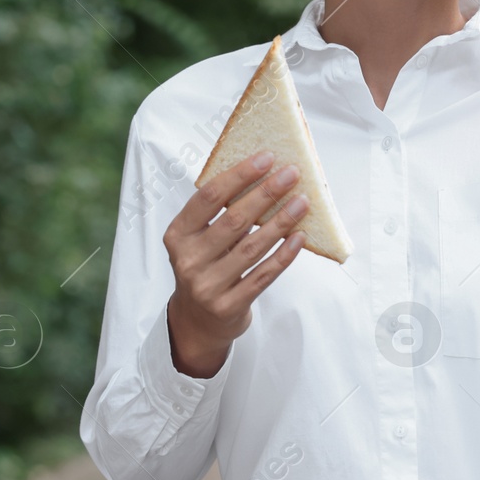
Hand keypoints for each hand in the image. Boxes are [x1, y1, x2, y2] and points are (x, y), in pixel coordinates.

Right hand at [163, 150, 310, 377]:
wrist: (197, 322)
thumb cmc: (204, 267)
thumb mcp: (197, 240)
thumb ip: (218, 214)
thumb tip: (262, 176)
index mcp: (177, 235)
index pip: (209, 197)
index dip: (239, 175)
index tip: (266, 158)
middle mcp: (188, 260)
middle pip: (234, 220)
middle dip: (266, 193)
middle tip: (291, 174)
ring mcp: (207, 286)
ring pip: (252, 247)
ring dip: (281, 221)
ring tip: (302, 202)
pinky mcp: (228, 306)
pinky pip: (263, 275)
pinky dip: (283, 255)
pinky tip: (299, 237)